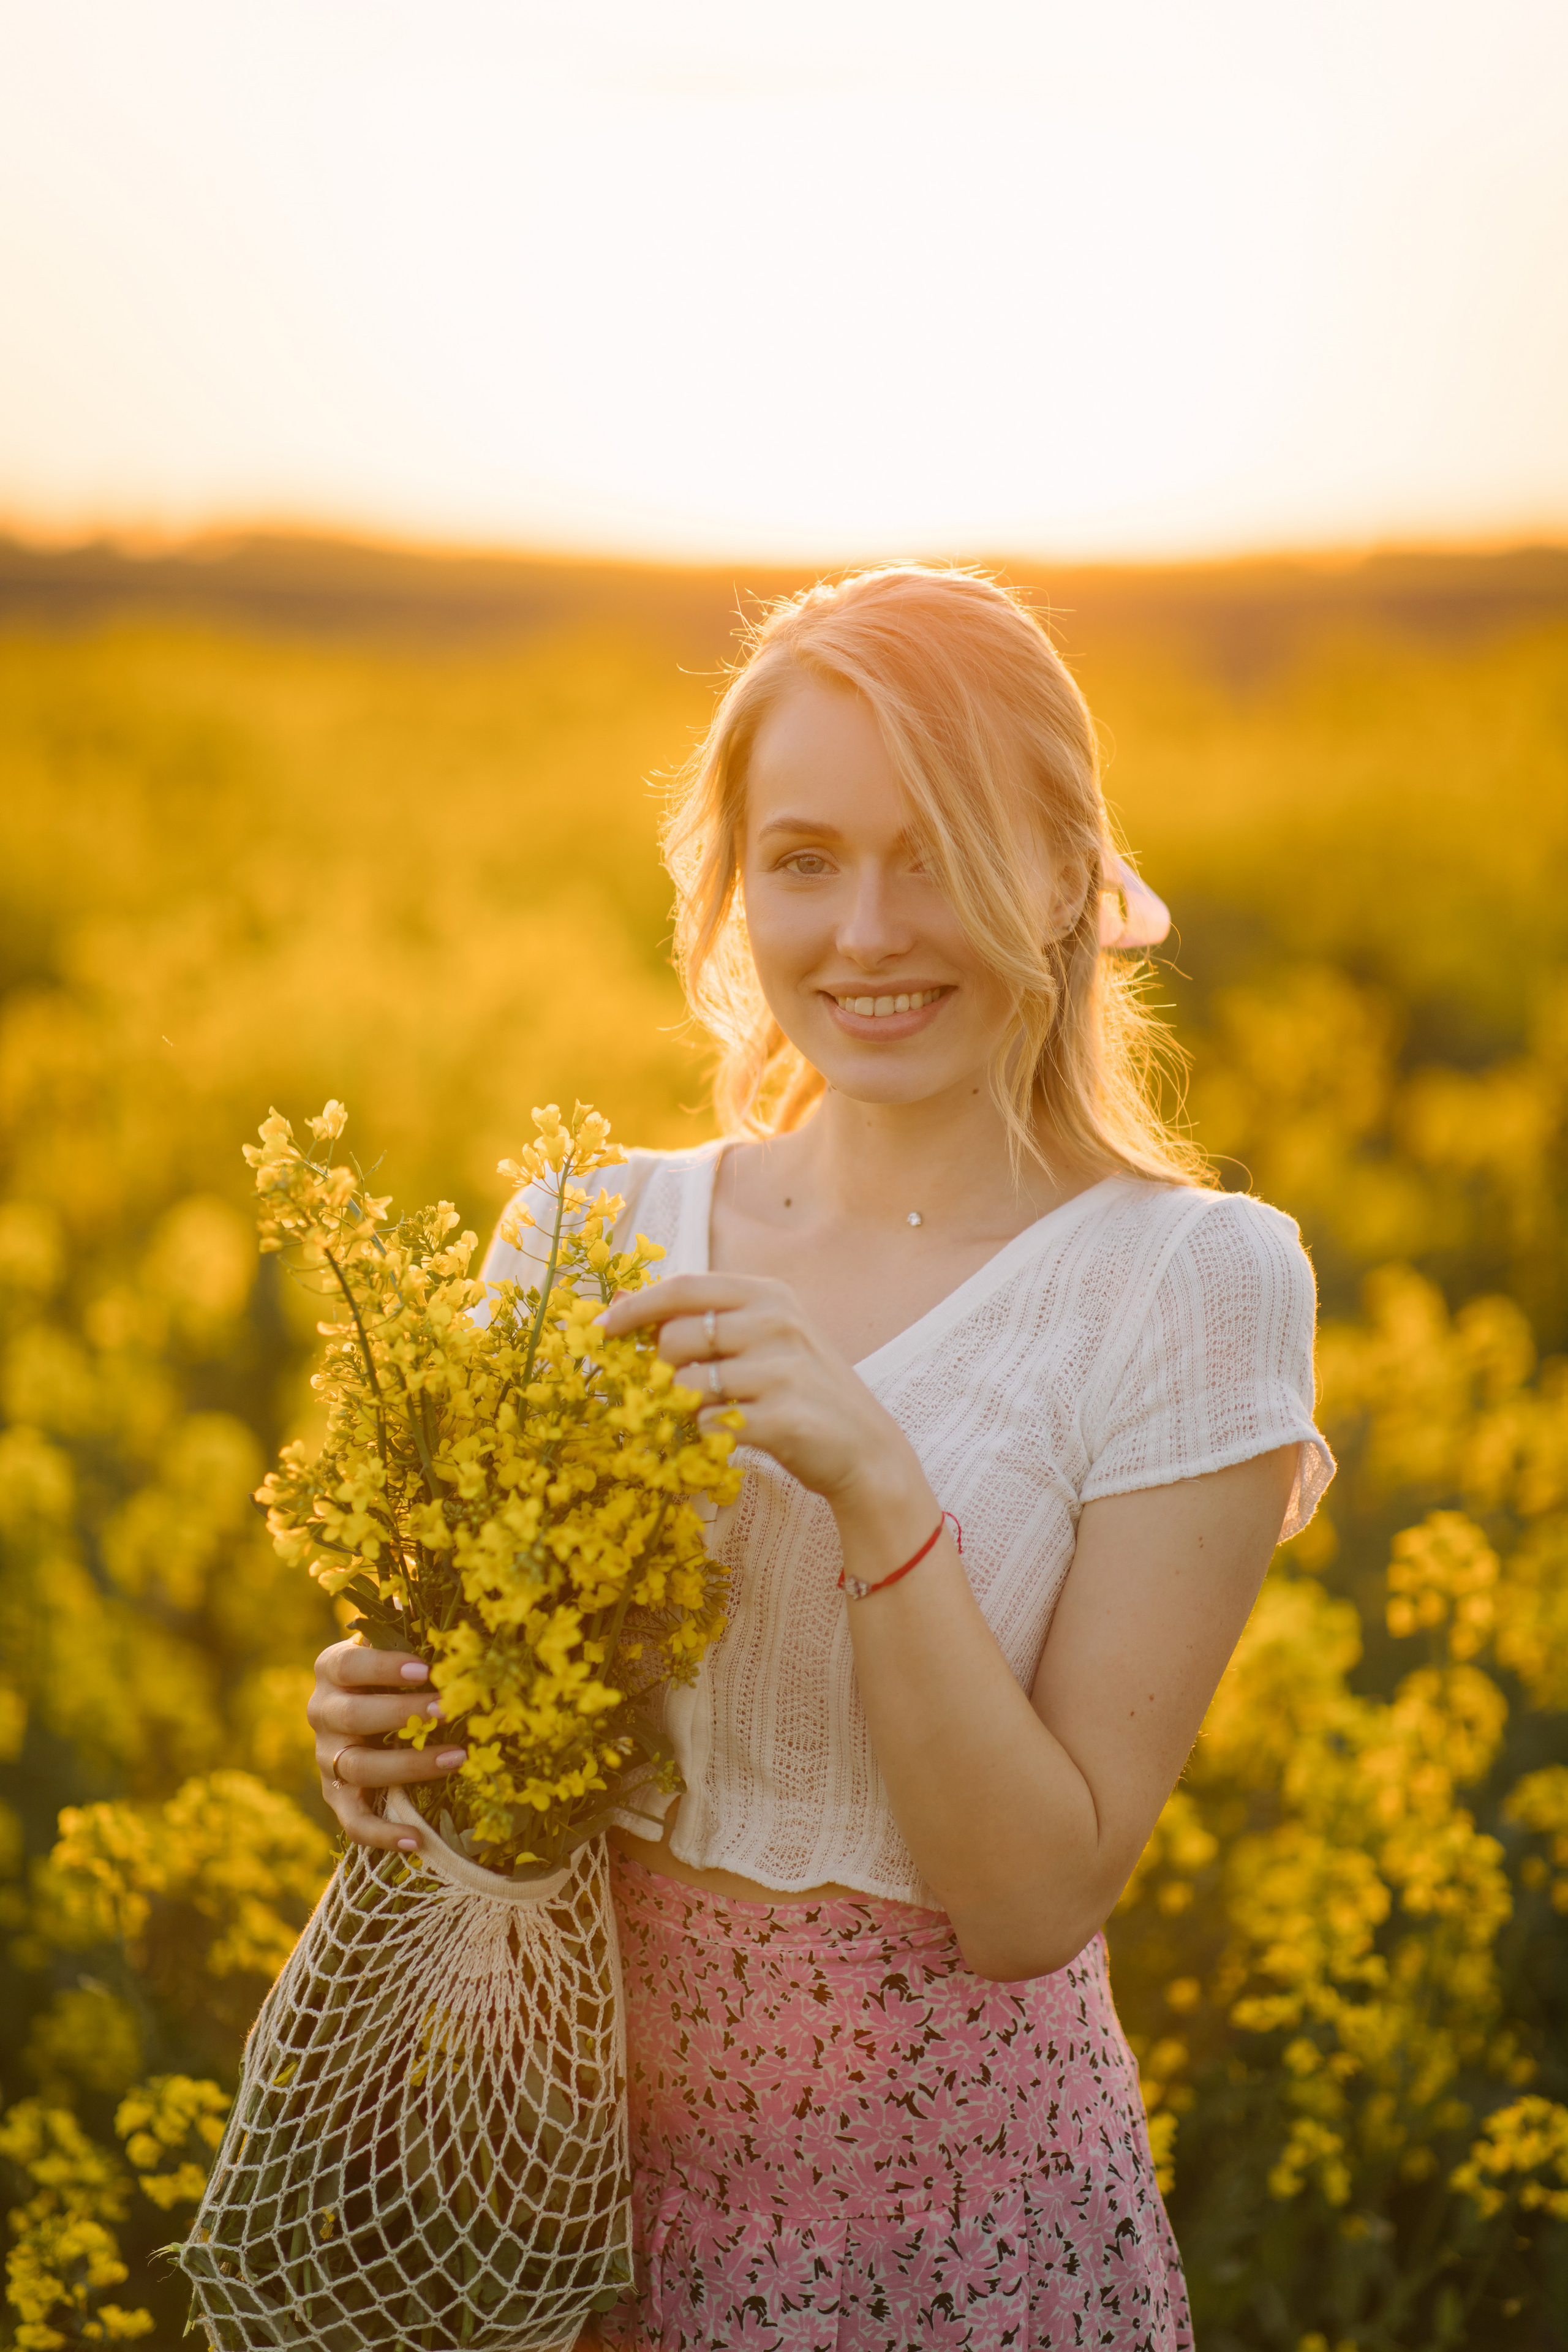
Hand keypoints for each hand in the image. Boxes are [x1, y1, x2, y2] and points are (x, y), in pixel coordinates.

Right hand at [306, 1638, 467, 1851]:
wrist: (367, 1708)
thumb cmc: (396, 1666)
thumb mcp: (397, 1640)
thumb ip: (412, 1622)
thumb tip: (444, 1598)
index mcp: (332, 1668)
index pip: (350, 1666)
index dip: (384, 1668)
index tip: (425, 1669)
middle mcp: (322, 1712)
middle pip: (354, 1718)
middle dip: (403, 1714)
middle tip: (450, 1708)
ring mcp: (327, 1758)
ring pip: (359, 1768)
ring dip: (409, 1765)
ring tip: (458, 1757)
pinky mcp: (337, 1796)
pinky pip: (353, 1821)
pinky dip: (382, 1833)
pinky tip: (416, 1840)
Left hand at [598, 1272, 918, 1510]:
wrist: (864, 1448)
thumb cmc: (800, 1389)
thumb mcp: (765, 1338)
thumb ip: (706, 1319)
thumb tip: (625, 1303)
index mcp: (769, 1294)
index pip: (685, 1286)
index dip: (636, 1306)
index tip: (603, 1327)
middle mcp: (777, 1323)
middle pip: (675, 1337)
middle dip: (664, 1368)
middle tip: (688, 1387)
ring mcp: (782, 1370)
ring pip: (686, 1384)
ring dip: (685, 1407)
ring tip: (717, 1412)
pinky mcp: (781, 1418)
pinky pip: (707, 1424)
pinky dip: (705, 1435)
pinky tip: (730, 1434)